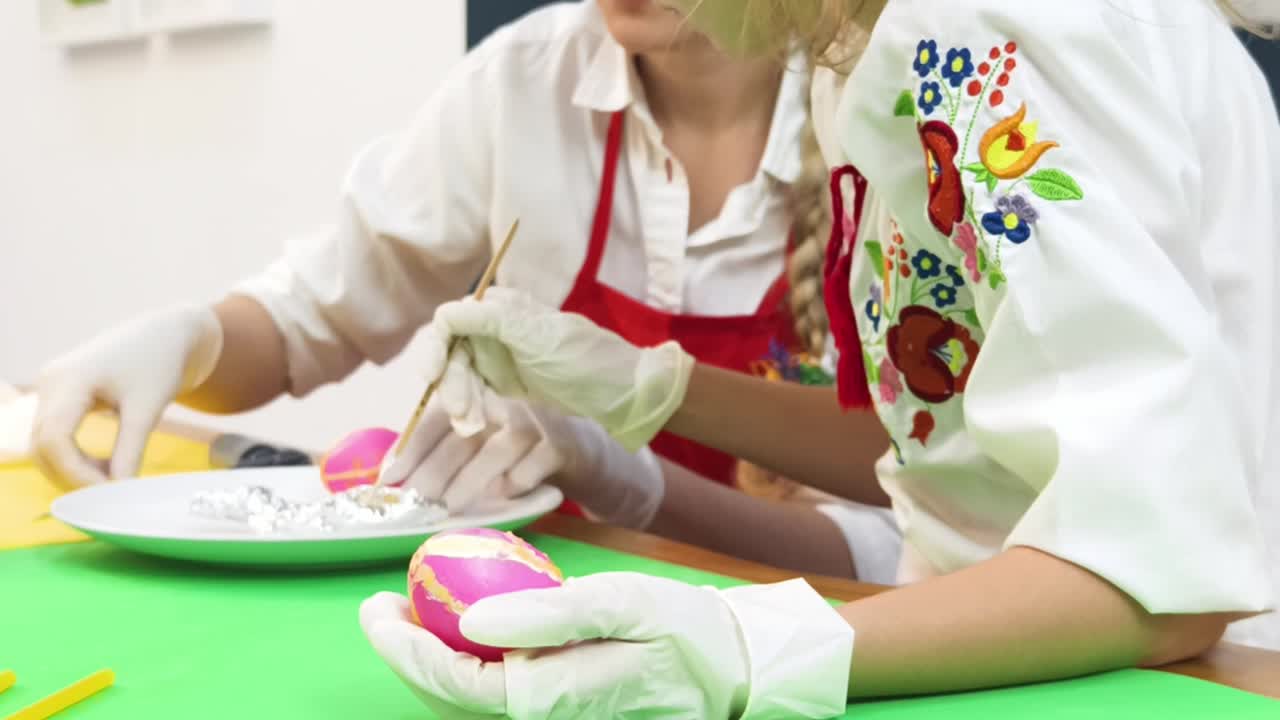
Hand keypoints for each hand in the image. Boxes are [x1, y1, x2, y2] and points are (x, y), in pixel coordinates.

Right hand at [32, 305, 222, 488]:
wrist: (166, 334)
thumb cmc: (160, 362)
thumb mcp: (148, 408)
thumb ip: (131, 450)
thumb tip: (120, 491)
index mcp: (69, 379)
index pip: (55, 439)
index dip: (76, 473)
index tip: (109, 493)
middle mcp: (50, 382)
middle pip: (42, 445)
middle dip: (72, 475)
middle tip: (111, 493)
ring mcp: (50, 387)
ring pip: (44, 443)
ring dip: (71, 468)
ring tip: (112, 478)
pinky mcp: (59, 395)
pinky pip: (54, 435)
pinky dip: (74, 457)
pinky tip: (105, 466)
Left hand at [360, 573, 852, 719]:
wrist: (732, 667)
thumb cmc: (683, 631)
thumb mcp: (622, 605)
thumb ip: (548, 613)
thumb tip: (472, 617)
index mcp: (547, 698)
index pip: (452, 681)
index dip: (403, 648)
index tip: (375, 606)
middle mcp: (540, 717)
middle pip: (449, 696)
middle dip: (406, 653)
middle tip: (380, 603)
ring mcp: (550, 715)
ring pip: (468, 696)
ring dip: (432, 656)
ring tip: (409, 610)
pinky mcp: (559, 705)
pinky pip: (496, 688)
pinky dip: (467, 658)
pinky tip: (465, 624)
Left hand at [380, 390, 664, 527]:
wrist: (578, 450)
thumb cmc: (515, 448)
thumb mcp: (477, 441)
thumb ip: (440, 449)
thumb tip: (390, 478)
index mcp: (475, 397)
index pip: (435, 420)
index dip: (410, 451)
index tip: (388, 482)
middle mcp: (502, 402)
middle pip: (461, 436)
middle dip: (434, 472)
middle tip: (415, 502)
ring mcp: (533, 421)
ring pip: (496, 449)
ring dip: (469, 481)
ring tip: (449, 507)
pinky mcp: (559, 444)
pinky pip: (533, 465)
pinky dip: (515, 483)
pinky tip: (501, 498)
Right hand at [423, 288, 694, 451]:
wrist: (620, 391)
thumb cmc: (585, 358)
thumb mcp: (538, 337)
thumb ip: (492, 320)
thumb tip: (448, 312)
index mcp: (501, 308)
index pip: (449, 322)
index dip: (434, 349)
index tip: (431, 377)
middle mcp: (493, 328)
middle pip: (450, 353)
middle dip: (450, 384)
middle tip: (463, 415)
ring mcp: (498, 356)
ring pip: (458, 376)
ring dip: (459, 400)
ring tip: (471, 426)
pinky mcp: (503, 381)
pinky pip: (473, 392)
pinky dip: (469, 408)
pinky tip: (474, 424)